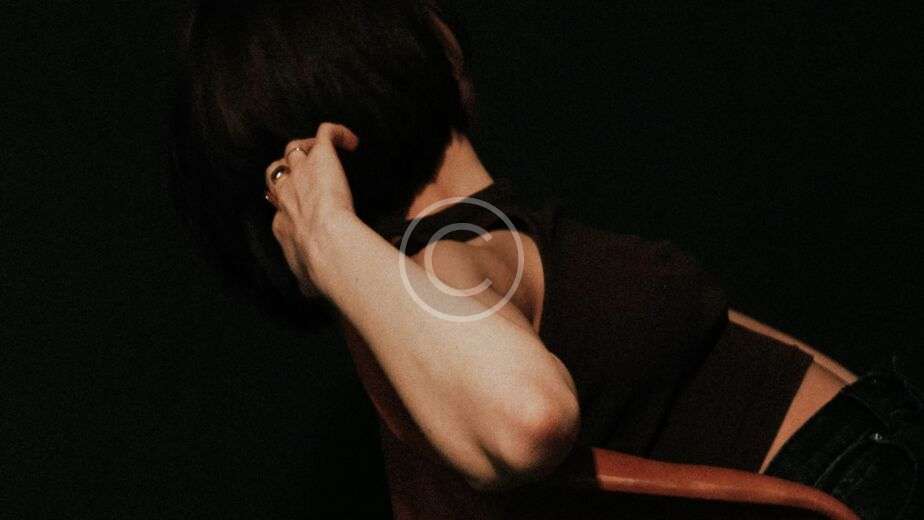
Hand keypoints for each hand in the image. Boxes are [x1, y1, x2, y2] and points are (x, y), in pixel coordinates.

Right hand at [264, 122, 359, 296]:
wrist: (327, 243)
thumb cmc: (318, 265)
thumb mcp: (306, 281)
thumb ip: (306, 284)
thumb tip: (308, 294)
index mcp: (282, 223)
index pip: (279, 207)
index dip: (289, 205)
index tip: (303, 210)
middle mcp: (286, 194)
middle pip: (277, 173)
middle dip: (286, 171)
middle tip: (303, 174)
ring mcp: (301, 173)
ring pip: (294, 150)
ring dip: (306, 149)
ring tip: (324, 153)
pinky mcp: (321, 158)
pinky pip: (323, 133)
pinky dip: (336, 133)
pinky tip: (351, 140)